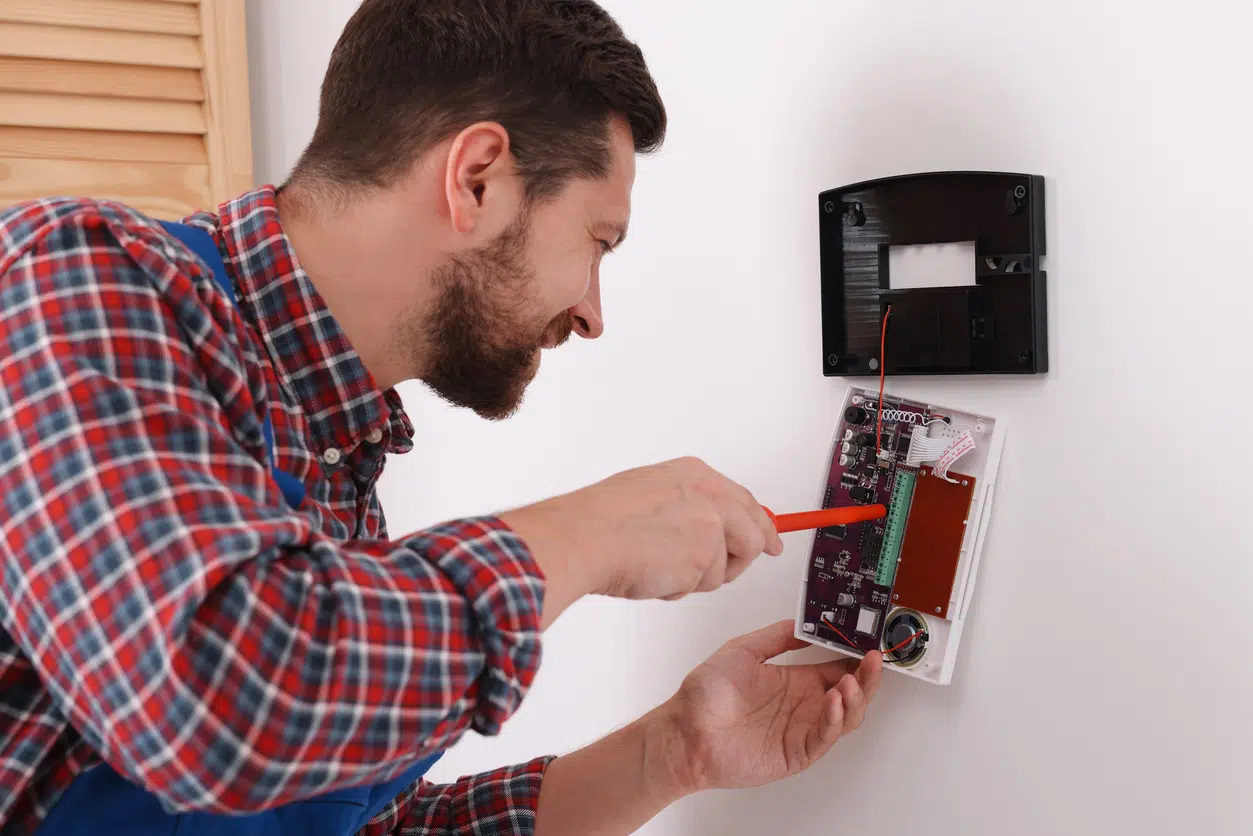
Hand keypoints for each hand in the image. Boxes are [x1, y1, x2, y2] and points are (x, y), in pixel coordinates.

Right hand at [501, 457, 783, 622]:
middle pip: (753, 533)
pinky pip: (704, 586)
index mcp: (694, 474)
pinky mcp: (705, 556)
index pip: (742, 501)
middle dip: (740, 558)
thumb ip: (683, 505)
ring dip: (697, 577)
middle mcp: (709, 494)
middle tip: (729, 569)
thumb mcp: (648, 493)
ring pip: (726, 567)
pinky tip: (654, 574)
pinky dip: (679, 589)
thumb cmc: (600, 521)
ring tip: (659, 566)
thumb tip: (703, 528)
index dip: (758, 524)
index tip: (770, 537)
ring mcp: (711, 525)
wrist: (582, 537)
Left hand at [662, 619, 882, 792]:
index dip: (855, 657)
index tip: (868, 642)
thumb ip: (775, 638)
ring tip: (852, 679)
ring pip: (846, 716)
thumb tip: (803, 622)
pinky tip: (835, 700)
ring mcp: (801, 729)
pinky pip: (825, 737)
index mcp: (794, 680)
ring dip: (856, 698)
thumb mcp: (742, 650)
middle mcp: (803, 704)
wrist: (685, 730)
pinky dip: (836, 719)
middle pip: (850, 692)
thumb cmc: (706, 695)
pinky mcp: (796, 752)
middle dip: (866, 677)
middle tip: (874, 659)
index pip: (837, 667)